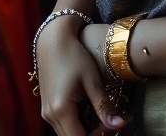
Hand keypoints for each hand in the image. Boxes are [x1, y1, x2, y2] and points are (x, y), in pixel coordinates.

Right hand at [37, 17, 128, 135]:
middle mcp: (49, 114)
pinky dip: (77, 123)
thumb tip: (119, 125)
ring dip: (85, 130)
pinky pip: (63, 124)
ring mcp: (46, 111)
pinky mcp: (47, 105)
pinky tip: (88, 109)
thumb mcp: (92, 80)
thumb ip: (104, 106)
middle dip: (93, 134)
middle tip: (109, 120)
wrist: (53, 38)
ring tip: (101, 115)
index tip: (112, 124)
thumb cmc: (73, 55)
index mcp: (60, 109)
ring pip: (67, 133)